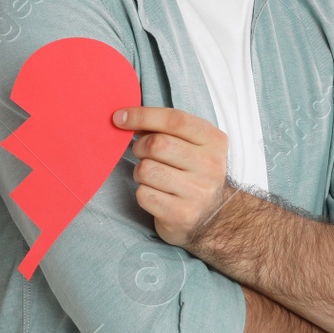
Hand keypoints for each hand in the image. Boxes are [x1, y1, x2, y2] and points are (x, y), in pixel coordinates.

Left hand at [113, 106, 235, 249]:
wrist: (214, 217)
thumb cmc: (193, 172)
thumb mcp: (191, 144)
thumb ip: (165, 128)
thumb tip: (125, 118)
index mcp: (214, 141)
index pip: (174, 120)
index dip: (142, 116)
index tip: (119, 118)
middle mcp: (210, 165)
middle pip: (157, 144)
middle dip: (140, 147)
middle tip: (142, 153)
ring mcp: (198, 192)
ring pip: (146, 170)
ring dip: (140, 172)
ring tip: (152, 177)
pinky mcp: (182, 215)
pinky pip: (143, 194)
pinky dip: (142, 193)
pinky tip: (156, 195)